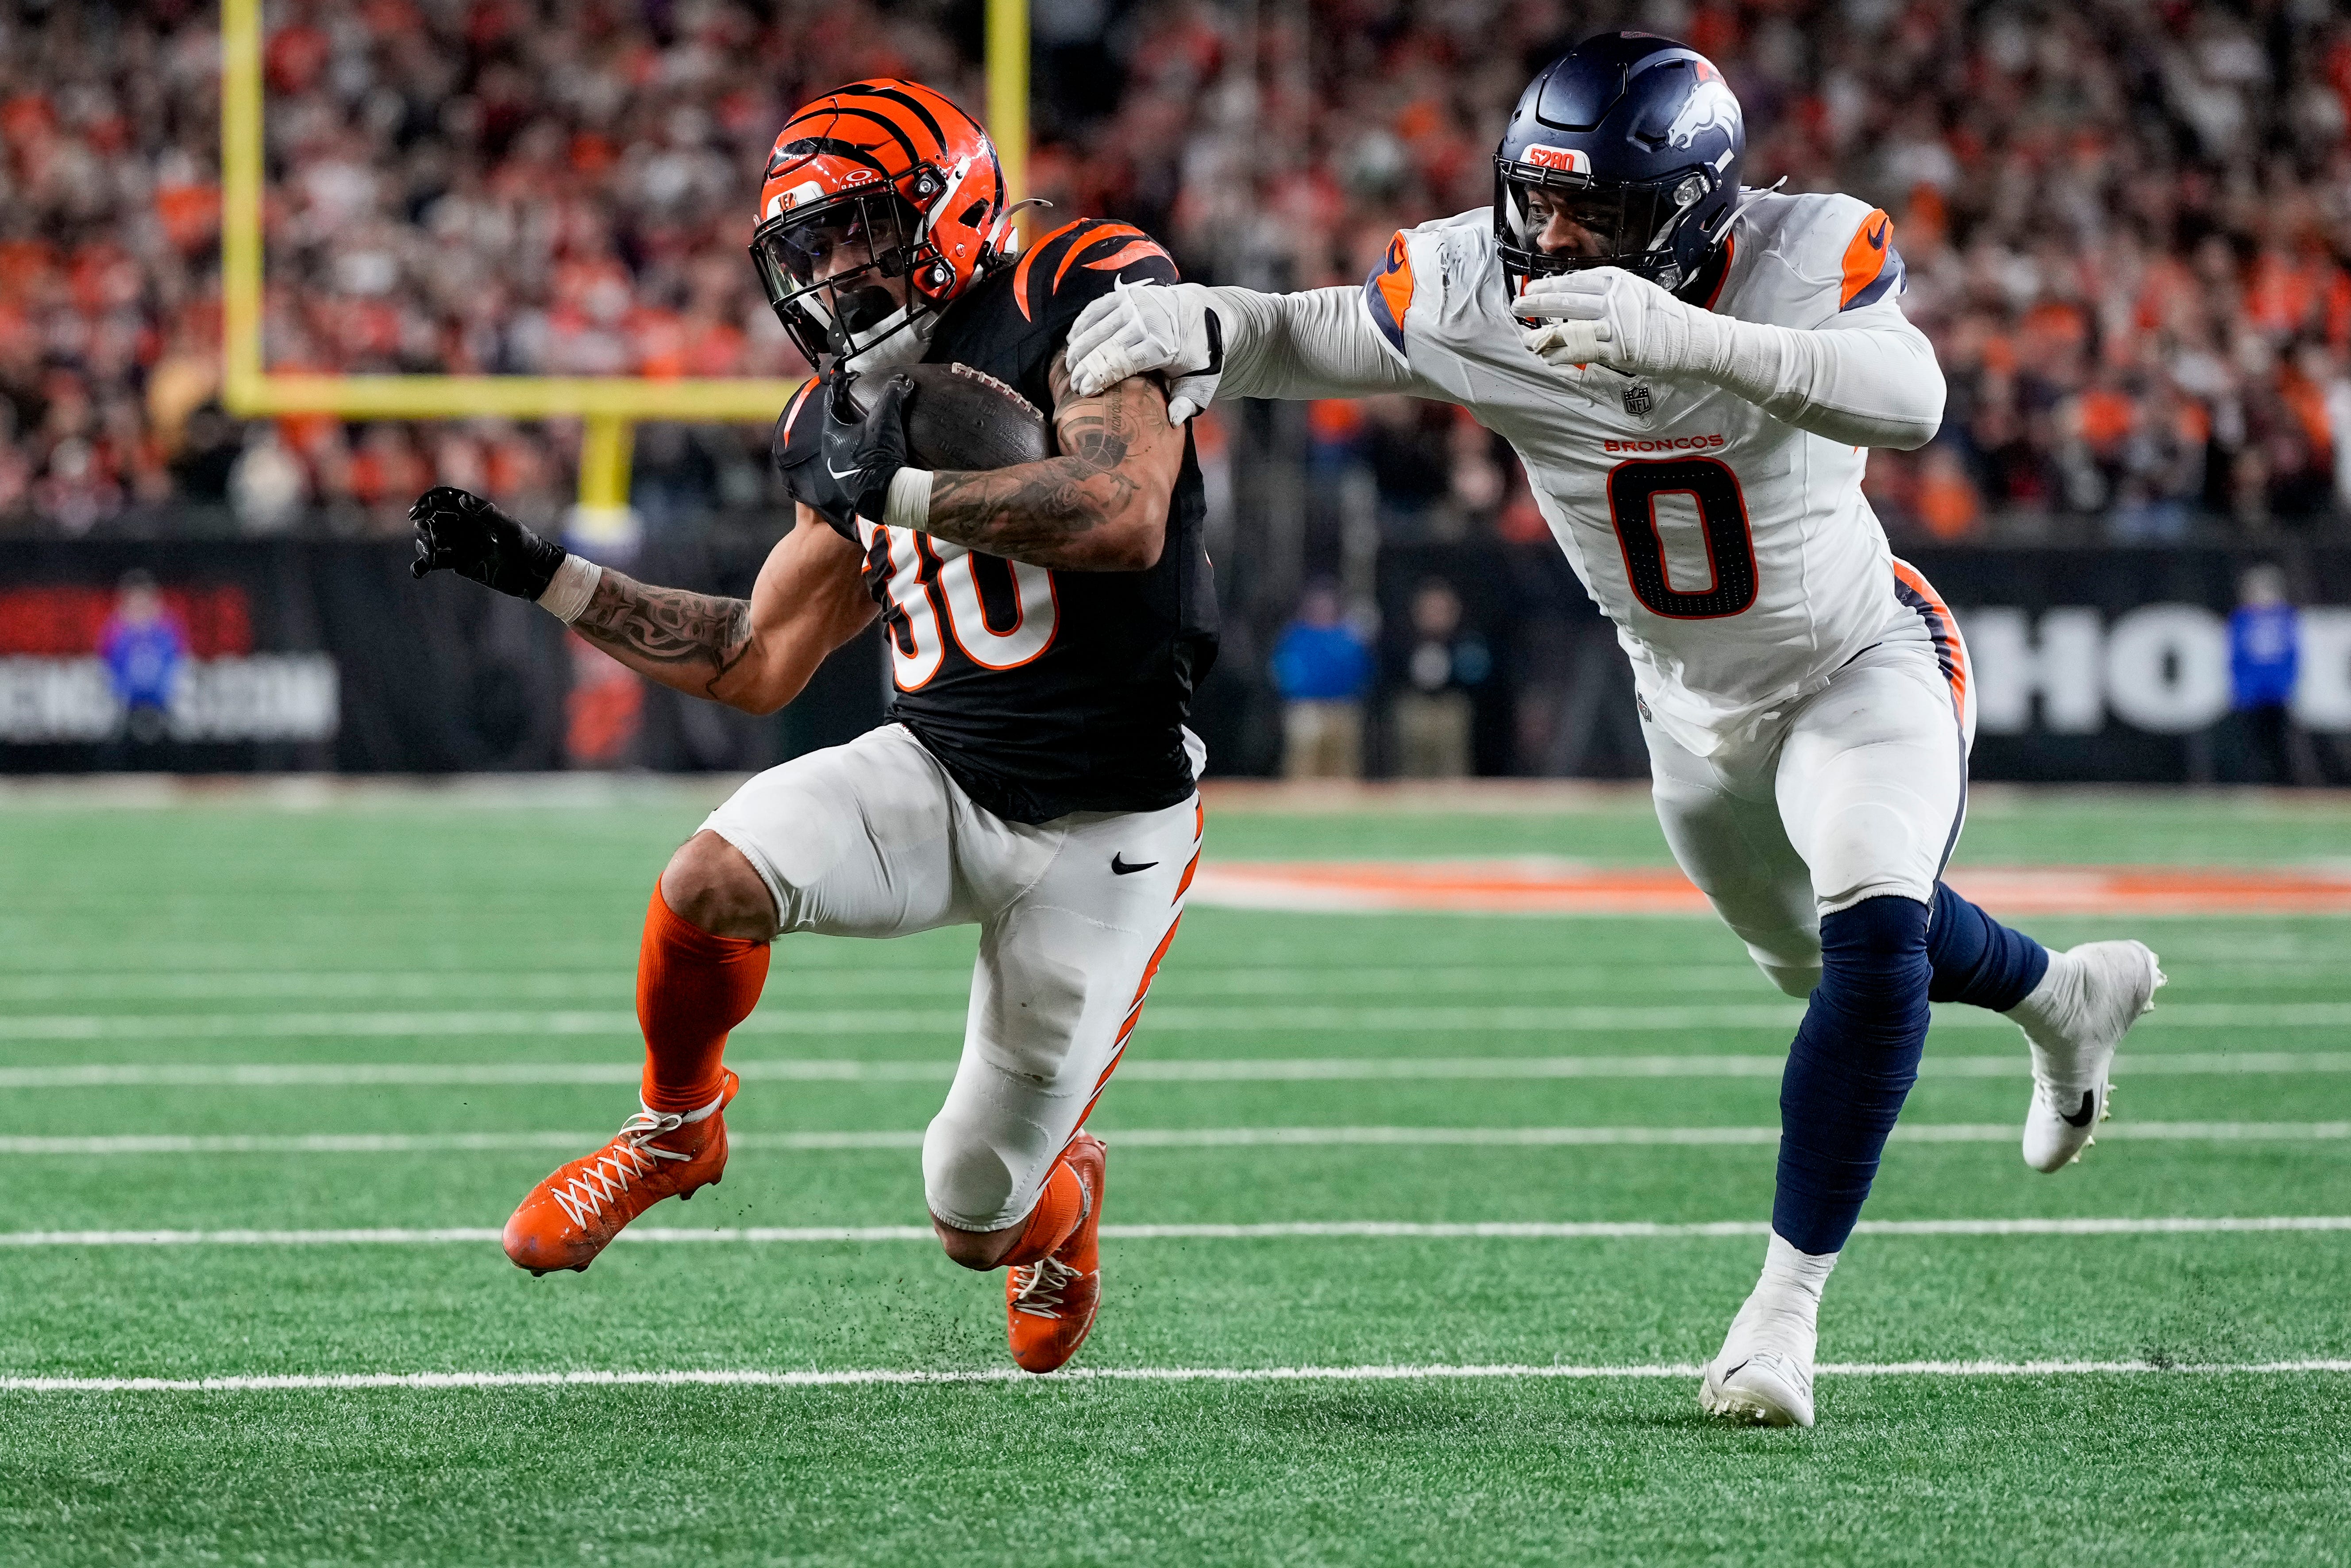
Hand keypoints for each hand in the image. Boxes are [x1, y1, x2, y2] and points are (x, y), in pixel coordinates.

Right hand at [408, 486, 565, 599]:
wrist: (534, 573)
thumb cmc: (527, 546)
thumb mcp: (509, 528)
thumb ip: (486, 514)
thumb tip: (460, 500)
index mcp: (474, 512)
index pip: (443, 499)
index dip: (426, 502)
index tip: (416, 513)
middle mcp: (463, 525)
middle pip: (431, 519)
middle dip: (425, 527)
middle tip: (435, 540)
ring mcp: (458, 543)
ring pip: (429, 539)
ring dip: (424, 545)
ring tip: (435, 555)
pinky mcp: (457, 562)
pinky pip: (434, 560)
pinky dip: (422, 564)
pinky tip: (418, 571)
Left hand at [822, 371, 913, 521]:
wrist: (887, 497)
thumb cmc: (879, 457)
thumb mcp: (886, 420)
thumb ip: (892, 395)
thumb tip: (902, 380)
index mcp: (831, 434)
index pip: (831, 401)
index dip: (841, 386)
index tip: (849, 378)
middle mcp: (831, 452)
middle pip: (837, 422)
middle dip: (847, 409)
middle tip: (858, 398)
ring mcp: (840, 469)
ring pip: (844, 441)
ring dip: (854, 430)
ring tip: (868, 422)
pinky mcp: (852, 482)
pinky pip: (854, 457)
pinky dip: (861, 447)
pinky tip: (874, 446)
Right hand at [1066, 278, 1222, 422]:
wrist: (1202, 311)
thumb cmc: (1197, 353)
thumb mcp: (1201, 381)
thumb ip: (1188, 401)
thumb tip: (1173, 420)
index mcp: (1164, 344)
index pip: (1124, 362)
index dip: (1101, 377)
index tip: (1084, 390)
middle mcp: (1147, 321)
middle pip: (1106, 346)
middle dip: (1085, 366)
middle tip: (1072, 384)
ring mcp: (1135, 304)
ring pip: (1097, 327)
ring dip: (1079, 347)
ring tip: (1070, 366)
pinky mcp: (1126, 294)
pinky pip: (1096, 309)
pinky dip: (1082, 325)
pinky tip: (1072, 342)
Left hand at [1515, 267, 1718, 380]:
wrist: (1695, 340)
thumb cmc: (1666, 318)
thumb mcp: (1639, 294)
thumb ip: (1612, 292)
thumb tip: (1579, 293)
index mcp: (1620, 282)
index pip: (1578, 280)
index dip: (1553, 284)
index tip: (1534, 288)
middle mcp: (1615, 299)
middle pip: (1568, 299)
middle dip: (1539, 302)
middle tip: (1518, 306)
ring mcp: (1616, 325)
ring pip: (1570, 327)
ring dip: (1545, 333)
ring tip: (1527, 338)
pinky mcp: (1618, 350)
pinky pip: (1582, 351)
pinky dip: (1562, 354)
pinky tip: (1548, 356)